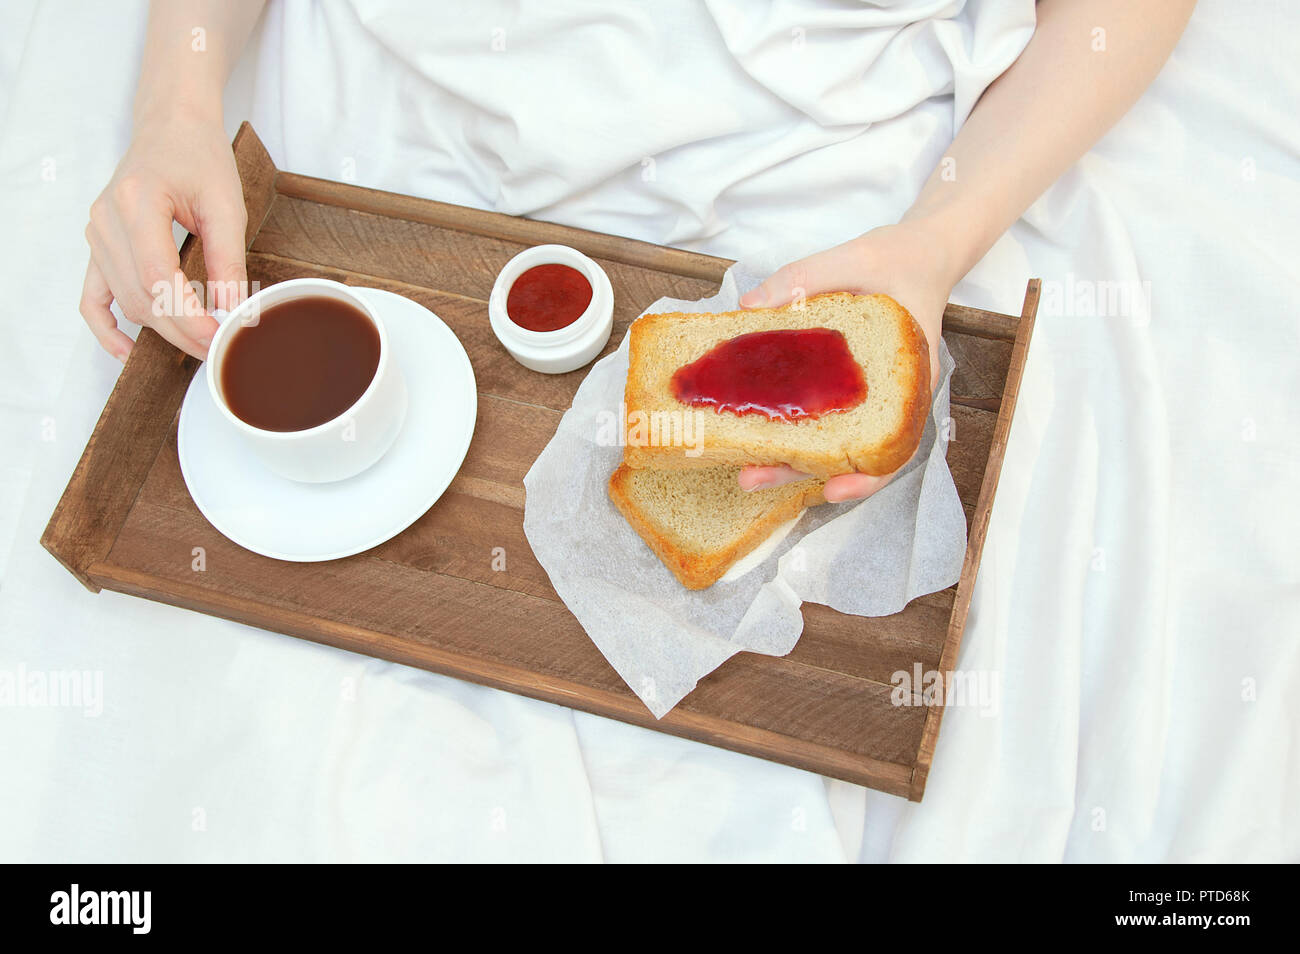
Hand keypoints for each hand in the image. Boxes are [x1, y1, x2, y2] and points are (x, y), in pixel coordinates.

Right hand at [81, 113, 247, 360]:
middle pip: (140, 296)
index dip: (188, 316)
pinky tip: (127, 350)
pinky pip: (92, 296)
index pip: (158, 277)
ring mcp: (97, 233)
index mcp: (137, 202)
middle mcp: (107, 219)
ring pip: (124, 300)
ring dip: (160, 329)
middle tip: (217, 349)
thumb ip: (228, 259)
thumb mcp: (226, 204)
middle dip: (180, 330)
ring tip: (198, 343)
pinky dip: (106, 326)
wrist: (171, 126)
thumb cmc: (199, 156)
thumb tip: (232, 310)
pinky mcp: (98, 243)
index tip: (217, 337)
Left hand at [736, 221, 954, 501]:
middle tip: (751, 478)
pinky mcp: (844, 389)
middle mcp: (892, 399)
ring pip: (832, 445)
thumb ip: (804, 278)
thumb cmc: (898, 259)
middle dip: (802, 473)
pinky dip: (788, 432)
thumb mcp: (854, 257)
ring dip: (789, 460)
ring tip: (744, 469)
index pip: (895, 443)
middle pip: (853, 456)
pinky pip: (819, 420)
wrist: (915, 253)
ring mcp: (867, 398)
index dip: (867, 475)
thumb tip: (748, 305)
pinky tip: (752, 433)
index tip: (834, 489)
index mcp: (911, 376)